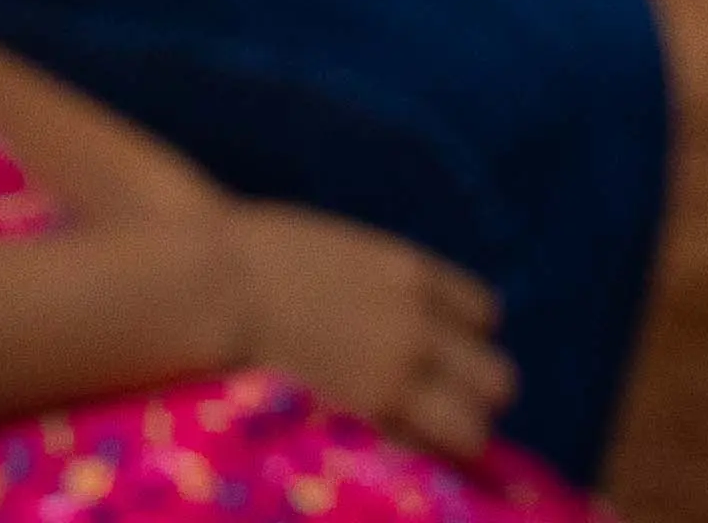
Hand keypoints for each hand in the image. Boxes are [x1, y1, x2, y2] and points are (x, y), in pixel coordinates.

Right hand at [210, 207, 512, 463]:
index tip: (438, 351)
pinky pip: (426, 451)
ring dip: (453, 435)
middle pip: (496, 376)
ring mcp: (399, 372)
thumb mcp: (333, 250)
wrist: (211, 286)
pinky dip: (420, 458)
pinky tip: (391, 452)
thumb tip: (386, 309)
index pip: (484, 314)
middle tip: (435, 403)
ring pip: (475, 426)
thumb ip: (375, 282)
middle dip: (472, 393)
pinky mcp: (370, 414)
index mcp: (410, 272)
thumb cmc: (249, 259)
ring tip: (416, 440)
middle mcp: (419, 324)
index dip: (464, 338)